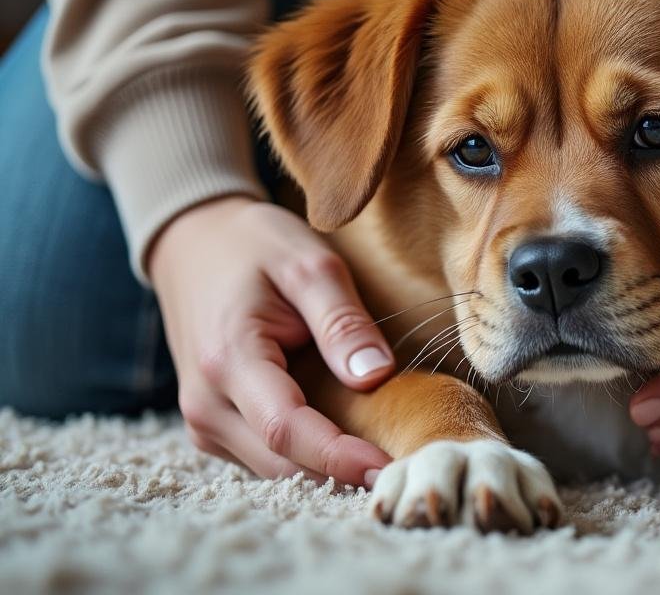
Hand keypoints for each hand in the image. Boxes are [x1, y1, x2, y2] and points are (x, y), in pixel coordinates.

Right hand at [149, 196, 393, 486]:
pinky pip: (265, 456)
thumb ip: (341, 321)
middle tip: (406, 470)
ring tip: (385, 455)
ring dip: (327, 469)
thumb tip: (375, 376)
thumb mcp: (309, 265)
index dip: (339, 457)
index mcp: (228, 359)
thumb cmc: (255, 247)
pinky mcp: (213, 426)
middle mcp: (205, 403)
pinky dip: (307, 456)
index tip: (390, 468)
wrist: (195, 245)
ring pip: (274, 468)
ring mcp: (203, 420)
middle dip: (342, 474)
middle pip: (281, 462)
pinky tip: (348, 439)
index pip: (287, 430)